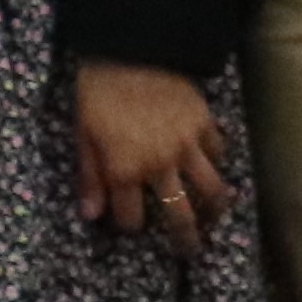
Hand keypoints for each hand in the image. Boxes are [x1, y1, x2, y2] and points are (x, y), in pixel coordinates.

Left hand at [72, 58, 231, 242]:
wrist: (133, 51)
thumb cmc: (98, 92)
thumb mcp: (82, 134)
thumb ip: (89, 176)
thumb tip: (90, 215)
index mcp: (125, 171)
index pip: (132, 217)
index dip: (129, 225)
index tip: (129, 225)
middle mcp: (160, 167)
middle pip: (179, 214)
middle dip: (184, 238)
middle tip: (188, 250)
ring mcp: (187, 147)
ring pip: (211, 190)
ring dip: (214, 208)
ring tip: (213, 217)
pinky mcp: (205, 125)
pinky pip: (219, 152)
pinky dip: (217, 162)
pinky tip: (214, 166)